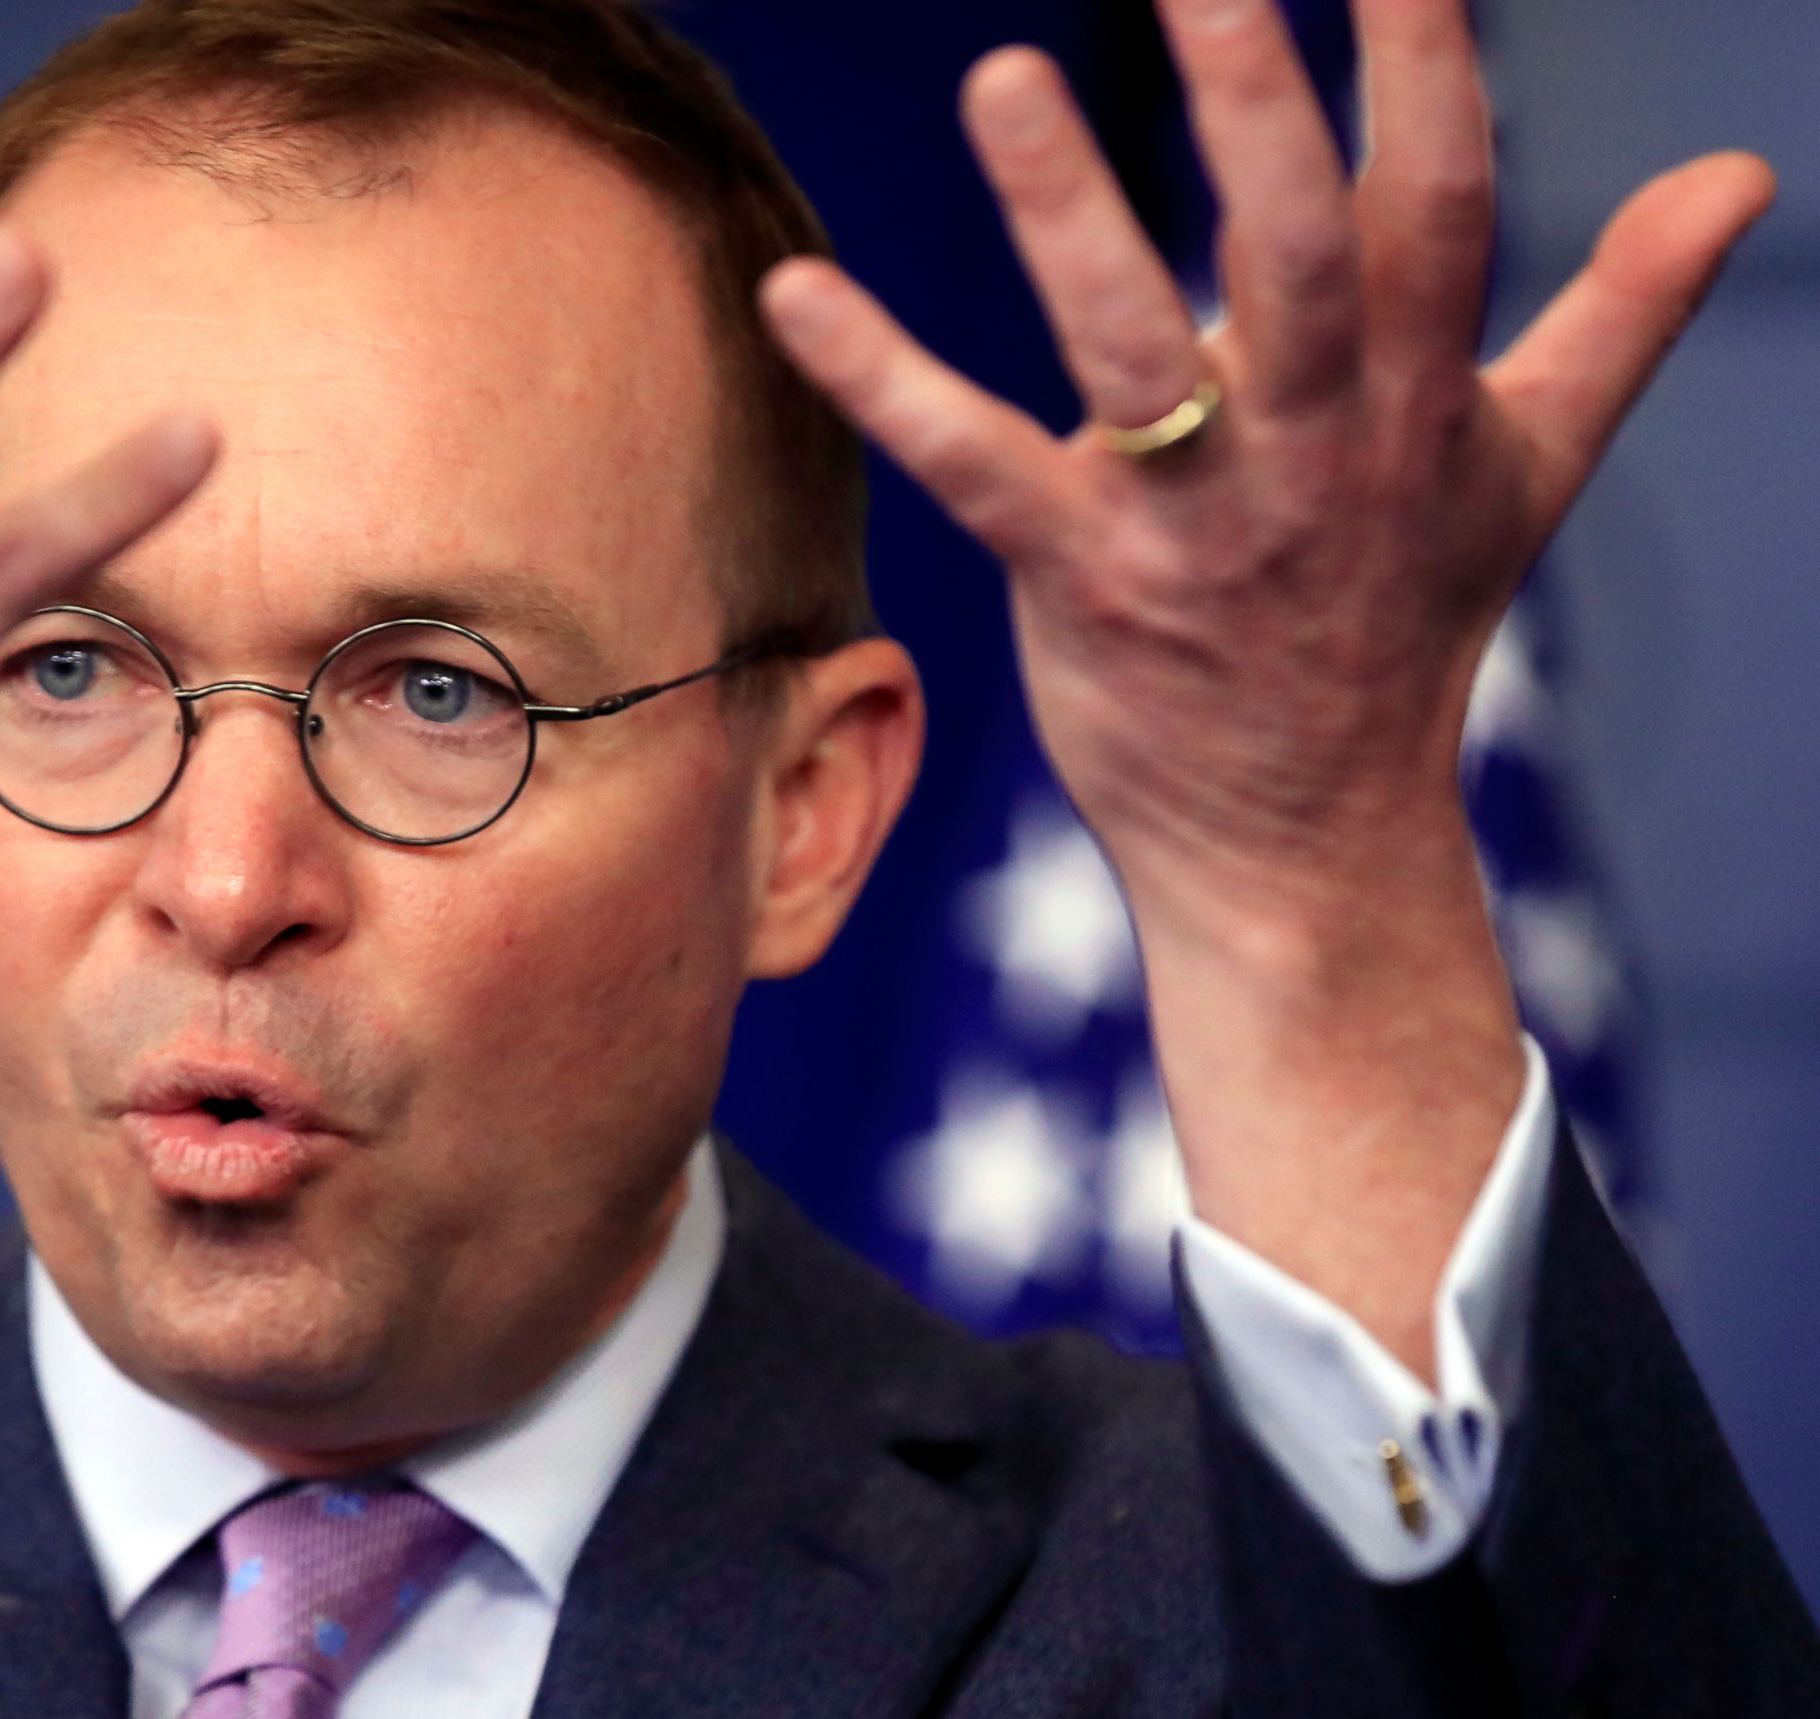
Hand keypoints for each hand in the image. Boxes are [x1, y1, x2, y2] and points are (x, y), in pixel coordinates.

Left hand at [763, 0, 1772, 1371]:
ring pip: (1133, 349)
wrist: (1310, 841)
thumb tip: (1743, 176)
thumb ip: (1622, 310)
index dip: (1424, 69)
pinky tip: (794, 293)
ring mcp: (1195, 520)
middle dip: (1254, 108)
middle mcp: (1317, 446)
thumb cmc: (1401, 624)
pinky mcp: (1080, 580)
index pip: (1441, 205)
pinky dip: (880, 380)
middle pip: (1295, 254)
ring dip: (1067, 214)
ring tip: (1001, 78)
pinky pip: (972, 465)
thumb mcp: (1527, 464)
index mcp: (1420, 394)